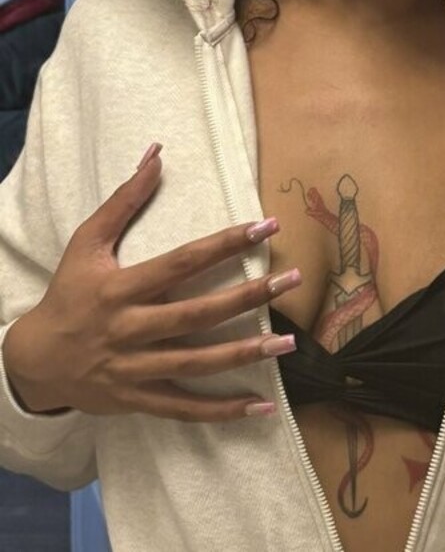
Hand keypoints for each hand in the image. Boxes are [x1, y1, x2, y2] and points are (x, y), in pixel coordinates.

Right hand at [3, 145, 300, 422]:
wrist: (33, 362)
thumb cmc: (68, 294)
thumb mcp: (87, 243)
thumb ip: (124, 200)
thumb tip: (156, 154)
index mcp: (121, 288)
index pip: (182, 262)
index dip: (225, 243)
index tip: (266, 226)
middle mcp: (130, 330)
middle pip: (197, 314)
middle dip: (248, 296)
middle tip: (292, 280)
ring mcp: (134, 370)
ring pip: (197, 364)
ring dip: (245, 355)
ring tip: (288, 343)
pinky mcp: (137, 401)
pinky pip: (184, 408)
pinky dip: (222, 411)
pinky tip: (261, 406)